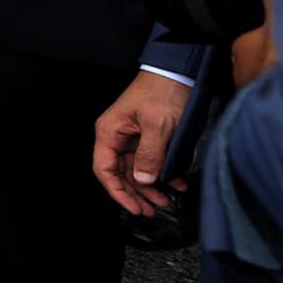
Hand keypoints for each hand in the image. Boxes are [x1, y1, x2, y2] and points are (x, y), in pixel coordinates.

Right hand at [92, 69, 191, 215]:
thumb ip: (150, 155)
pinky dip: (162, 173)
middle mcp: (117, 136)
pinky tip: (175, 182)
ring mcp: (131, 137)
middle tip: (151, 210)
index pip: (104, 169)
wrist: (178, 71)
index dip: (118, 192)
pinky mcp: (146, 136)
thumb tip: (143, 179)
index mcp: (110, 132)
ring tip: (164, 200)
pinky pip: (150, 161)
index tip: (134, 208)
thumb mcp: (158, 125)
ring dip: (150, 187)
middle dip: (136, 194)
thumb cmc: (163, 91)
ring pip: (136, 170)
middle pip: (119, 173)